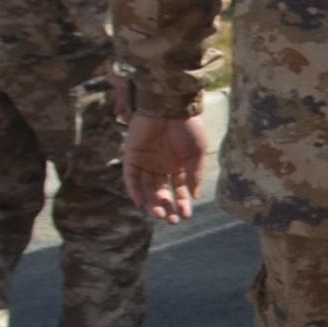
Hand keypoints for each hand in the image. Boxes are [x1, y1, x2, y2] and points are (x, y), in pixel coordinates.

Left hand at [125, 109, 208, 223]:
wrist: (171, 106)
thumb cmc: (188, 126)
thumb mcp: (196, 152)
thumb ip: (194, 174)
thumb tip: (194, 197)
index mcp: (178, 164)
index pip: (178, 188)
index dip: (182, 202)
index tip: (186, 215)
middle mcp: (161, 164)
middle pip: (161, 191)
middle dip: (166, 206)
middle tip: (170, 220)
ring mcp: (146, 160)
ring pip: (146, 187)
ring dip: (151, 201)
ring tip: (158, 213)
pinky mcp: (132, 155)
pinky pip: (131, 176)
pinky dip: (134, 189)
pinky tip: (140, 202)